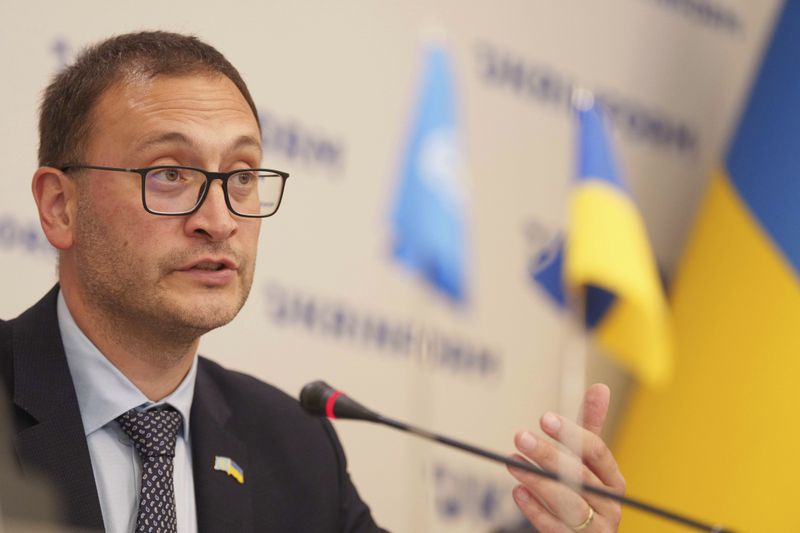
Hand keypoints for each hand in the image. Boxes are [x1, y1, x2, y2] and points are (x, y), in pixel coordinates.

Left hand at [508, 384, 624, 531]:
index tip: (545, 418)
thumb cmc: (585, 493)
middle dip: (548, 455)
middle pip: (579, 475)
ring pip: (567, 502)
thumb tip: (600, 386)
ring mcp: (596, 527)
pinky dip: (535, 509)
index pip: (596, 451)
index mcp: (614, 479)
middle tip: (520, 435)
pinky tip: (517, 492)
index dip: (571, 433)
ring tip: (512, 462)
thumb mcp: (588, 462)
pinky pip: (555, 528)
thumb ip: (590, 427)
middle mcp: (610, 504)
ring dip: (537, 481)